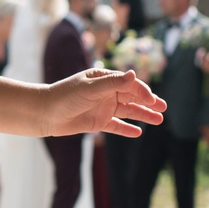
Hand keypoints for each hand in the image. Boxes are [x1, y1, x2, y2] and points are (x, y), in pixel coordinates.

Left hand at [47, 68, 164, 137]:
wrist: (45, 113)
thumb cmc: (65, 96)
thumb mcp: (90, 88)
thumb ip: (113, 84)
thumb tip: (133, 74)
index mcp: (105, 79)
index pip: (129, 84)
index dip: (142, 91)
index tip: (151, 100)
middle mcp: (106, 93)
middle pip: (132, 97)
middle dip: (148, 102)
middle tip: (164, 108)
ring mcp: (103, 108)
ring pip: (128, 112)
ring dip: (143, 115)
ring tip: (159, 120)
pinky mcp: (98, 122)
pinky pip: (116, 126)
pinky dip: (127, 129)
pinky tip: (138, 132)